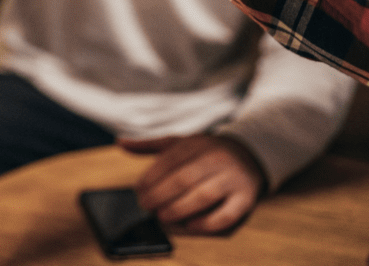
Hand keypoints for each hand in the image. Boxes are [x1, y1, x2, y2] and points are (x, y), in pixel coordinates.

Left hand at [122, 134, 265, 233]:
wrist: (249, 156)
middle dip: (160, 194)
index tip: (138, 191)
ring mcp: (232, 179)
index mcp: (197, 144)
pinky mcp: (245, 199)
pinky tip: (190, 226)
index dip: (151, 177)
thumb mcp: (179, 143)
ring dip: (179, 209)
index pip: (170, 159)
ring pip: (204, 195)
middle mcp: (216, 159)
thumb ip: (150, 145)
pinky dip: (206, 223)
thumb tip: (119, 143)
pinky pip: (227, 214)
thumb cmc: (205, 153)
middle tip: (146, 206)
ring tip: (162, 217)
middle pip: (184, 178)